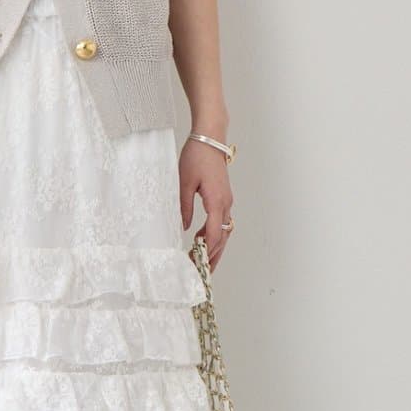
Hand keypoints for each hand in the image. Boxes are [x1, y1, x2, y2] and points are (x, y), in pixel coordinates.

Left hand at [180, 138, 233, 271]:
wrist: (211, 137)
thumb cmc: (197, 156)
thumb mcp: (183, 182)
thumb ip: (183, 207)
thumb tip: (183, 228)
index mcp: (217, 202)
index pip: (213, 235)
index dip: (206, 252)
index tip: (197, 265)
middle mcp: (226, 203)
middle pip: (222, 238)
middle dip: (213, 256)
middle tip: (203, 273)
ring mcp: (227, 200)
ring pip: (224, 231)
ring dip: (216, 248)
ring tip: (206, 264)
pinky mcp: (224, 197)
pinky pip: (223, 222)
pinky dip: (215, 235)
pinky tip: (204, 242)